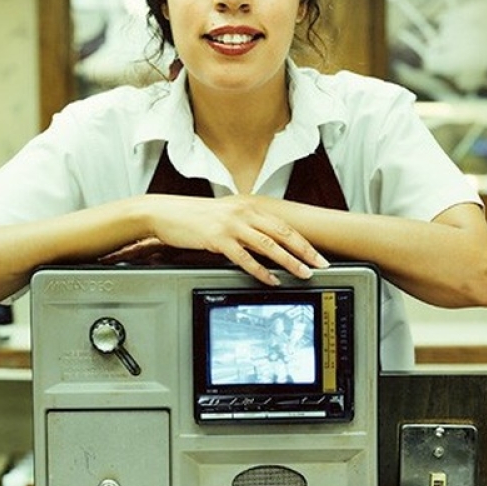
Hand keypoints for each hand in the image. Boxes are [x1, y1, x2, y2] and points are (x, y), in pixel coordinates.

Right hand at [142, 194, 327, 284]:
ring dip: (289, 261)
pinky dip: (260, 270)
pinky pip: (244, 257)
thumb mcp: (225, 214)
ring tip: (303, 273)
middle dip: (305, 251)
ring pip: (268, 244)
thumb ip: (245, 224)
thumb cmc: (193, 216)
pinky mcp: (217, 238)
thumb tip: (265, 240)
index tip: (318, 254)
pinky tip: (271, 279)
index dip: (304, 240)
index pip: (283, 224)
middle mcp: (243, 213)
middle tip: (320, 265)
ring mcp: (231, 225)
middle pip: (282, 233)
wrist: (165, 212)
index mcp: (248, 207)